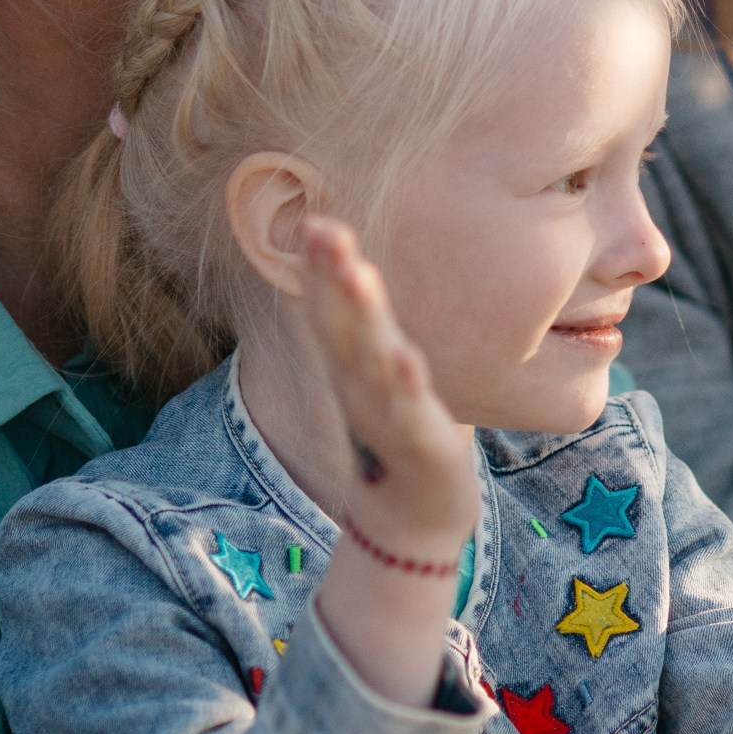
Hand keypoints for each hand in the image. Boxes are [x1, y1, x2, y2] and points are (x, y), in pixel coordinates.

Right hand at [297, 217, 479, 706]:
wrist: (417, 514)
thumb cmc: (404, 428)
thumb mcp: (381, 369)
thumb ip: (367, 322)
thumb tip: (357, 266)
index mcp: (352, 365)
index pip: (329, 308)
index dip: (318, 266)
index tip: (311, 219)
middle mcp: (360, 386)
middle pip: (341, 326)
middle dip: (331, 276)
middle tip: (321, 229)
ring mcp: (387, 415)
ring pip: (371, 362)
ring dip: (362, 318)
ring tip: (359, 275)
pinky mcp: (421, 445)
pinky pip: (410, 413)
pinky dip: (406, 385)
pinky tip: (407, 357)